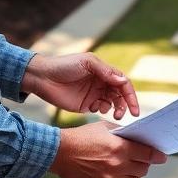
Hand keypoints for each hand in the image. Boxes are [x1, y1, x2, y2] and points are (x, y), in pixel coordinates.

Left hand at [22, 53, 138, 119]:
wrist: (43, 78)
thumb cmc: (64, 65)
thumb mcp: (86, 62)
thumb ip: (105, 71)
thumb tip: (123, 80)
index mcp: (104, 71)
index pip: (123, 83)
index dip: (130, 95)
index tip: (134, 107)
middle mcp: (102, 83)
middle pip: (120, 95)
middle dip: (125, 105)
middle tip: (122, 115)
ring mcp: (95, 94)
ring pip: (113, 104)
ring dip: (115, 109)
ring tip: (110, 113)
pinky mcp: (86, 105)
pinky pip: (100, 109)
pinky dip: (102, 111)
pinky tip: (95, 109)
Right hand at [50, 122, 167, 177]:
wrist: (59, 152)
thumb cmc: (82, 137)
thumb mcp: (104, 127)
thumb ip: (123, 133)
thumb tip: (138, 139)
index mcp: (119, 148)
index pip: (147, 154)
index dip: (157, 156)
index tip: (162, 157)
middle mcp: (117, 165)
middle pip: (142, 169)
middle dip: (143, 164)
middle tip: (140, 160)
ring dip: (133, 174)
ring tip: (126, 167)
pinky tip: (118, 177)